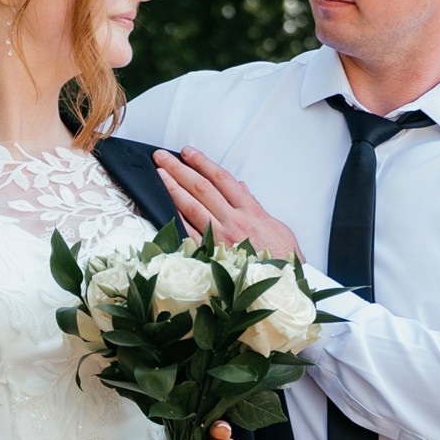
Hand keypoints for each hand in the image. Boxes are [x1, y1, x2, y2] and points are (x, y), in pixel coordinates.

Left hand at [155, 146, 300, 260]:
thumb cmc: (281, 259)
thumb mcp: (276, 226)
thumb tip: (240, 189)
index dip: (203, 163)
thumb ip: (255, 206)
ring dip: (173, 188)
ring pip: (191, 206)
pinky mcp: (210, 255)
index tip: (188, 152)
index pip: (222, 179)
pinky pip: (188, 232)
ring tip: (159, 174)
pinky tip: (163, 205)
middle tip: (162, 157)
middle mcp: (233, 221)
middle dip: (180, 169)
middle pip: (201, 188)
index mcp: (250, 212)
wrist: (280, 287)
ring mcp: (220, 238)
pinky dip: (175, 217)